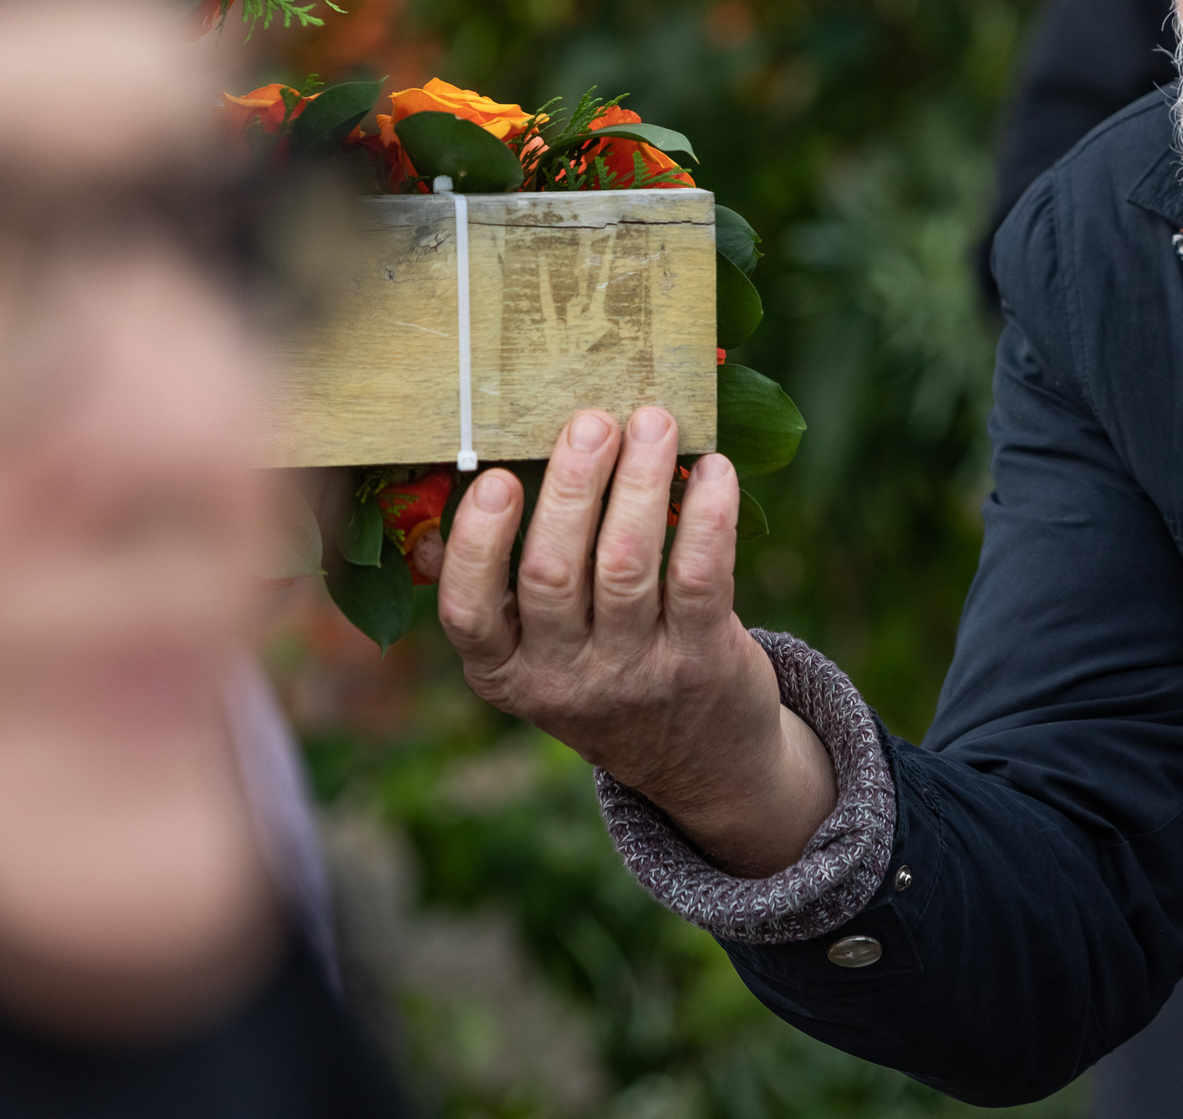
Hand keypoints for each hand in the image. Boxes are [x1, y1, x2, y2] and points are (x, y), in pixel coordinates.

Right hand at [435, 406, 834, 876]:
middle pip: (553, 574)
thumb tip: (510, 458)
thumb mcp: (542, 652)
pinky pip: (703, 576)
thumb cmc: (605, 668)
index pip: (467, 612)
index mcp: (504, 670)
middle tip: (591, 421)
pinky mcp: (703, 661)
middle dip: (572, 487)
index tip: (496, 477)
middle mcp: (563, 678)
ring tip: (654, 420)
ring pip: (628, 565)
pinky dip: (709, 515)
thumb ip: (520, 578)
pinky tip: (715, 468)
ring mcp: (635, 673)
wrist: (699, 761)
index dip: (476, 543)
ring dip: (641, 482)